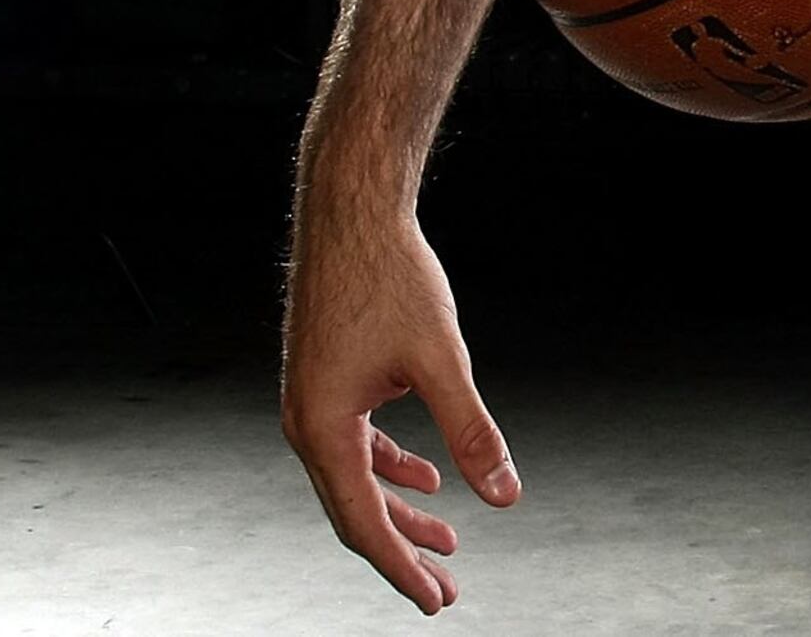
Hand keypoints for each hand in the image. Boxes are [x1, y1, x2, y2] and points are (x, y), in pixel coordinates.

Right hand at [282, 209, 519, 612]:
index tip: (434, 600)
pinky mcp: (327, 382)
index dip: (402, 568)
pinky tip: (427, 479)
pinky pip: (356, 445)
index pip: (364, 523)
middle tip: (446, 588)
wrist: (350, 213)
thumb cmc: (388, 276)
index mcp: (323, 429)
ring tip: (446, 540)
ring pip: (357, 479)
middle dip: (402, 552)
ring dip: (400, 511)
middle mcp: (306, 424)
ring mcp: (313, 403)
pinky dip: (391, 467)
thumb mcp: (441, 360)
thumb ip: (471, 432)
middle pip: (355, 511)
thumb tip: (504, 495)